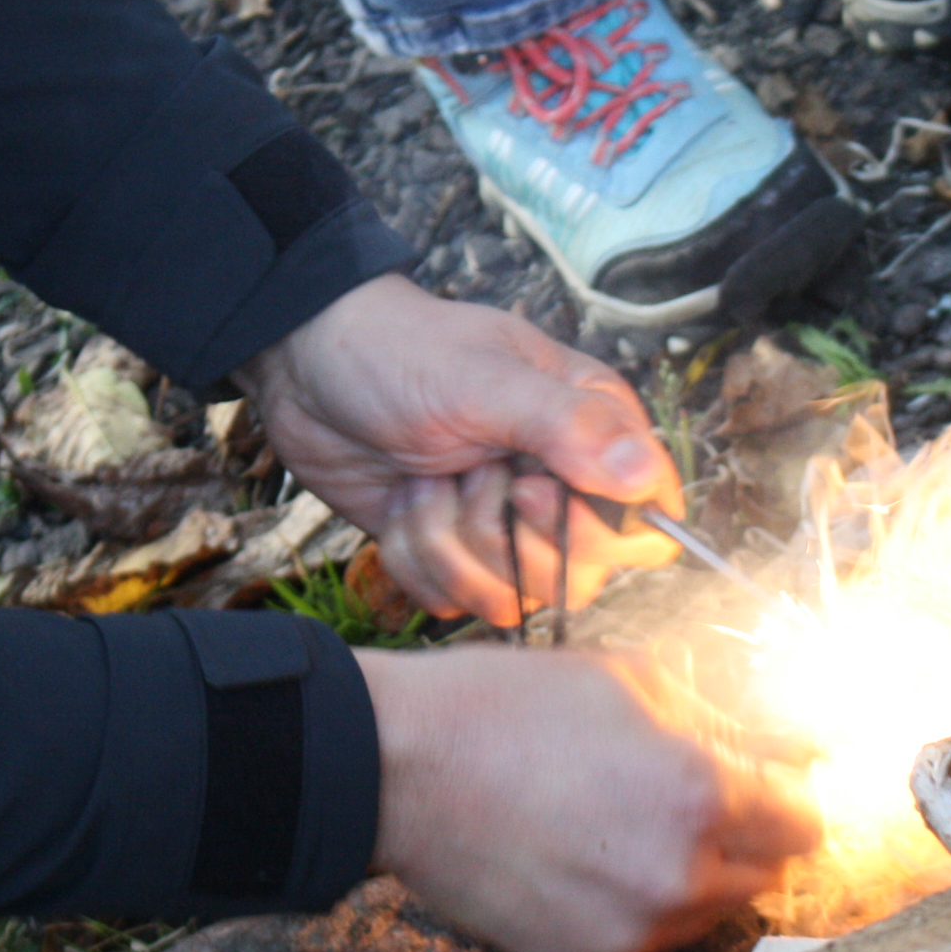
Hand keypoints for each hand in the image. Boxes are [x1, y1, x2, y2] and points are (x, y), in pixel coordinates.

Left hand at [238, 275, 681, 624]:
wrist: (307, 369)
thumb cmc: (401, 352)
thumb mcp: (485, 381)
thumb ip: (569, 429)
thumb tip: (643, 480)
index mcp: (592, 432)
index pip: (643, 526)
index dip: (588, 531)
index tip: (526, 489)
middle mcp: (559, 485)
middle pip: (576, 577)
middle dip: (498, 533)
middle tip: (463, 473)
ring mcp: (505, 526)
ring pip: (507, 597)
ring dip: (446, 542)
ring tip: (423, 481)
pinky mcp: (452, 553)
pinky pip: (451, 599)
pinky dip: (412, 558)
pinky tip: (399, 506)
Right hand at [358, 646, 821, 951]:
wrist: (396, 768)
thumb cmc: (508, 706)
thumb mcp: (632, 678)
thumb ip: (722, 718)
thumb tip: (789, 743)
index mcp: (702, 796)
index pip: (805, 823)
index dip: (787, 795)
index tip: (767, 784)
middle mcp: (678, 878)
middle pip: (763, 875)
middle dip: (741, 837)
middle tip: (685, 801)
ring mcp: (628, 933)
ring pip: (700, 914)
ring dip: (683, 876)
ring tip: (613, 826)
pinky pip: (633, 942)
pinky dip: (618, 911)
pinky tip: (571, 864)